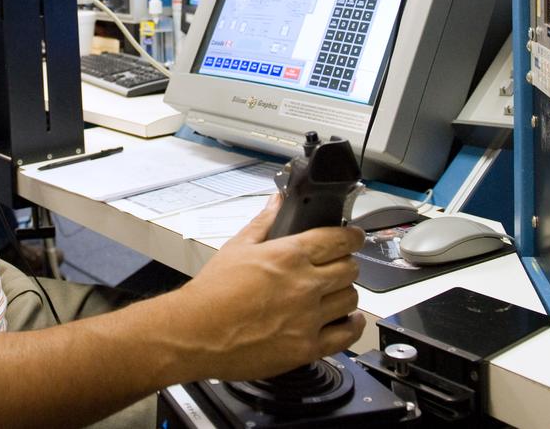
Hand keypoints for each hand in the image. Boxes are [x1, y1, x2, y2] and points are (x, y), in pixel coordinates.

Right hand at [170, 194, 365, 380]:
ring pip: (351, 299)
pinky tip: (348, 320)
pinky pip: (346, 335)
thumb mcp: (237, 247)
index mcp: (289, 255)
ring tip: (337, 293)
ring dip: (347, 293)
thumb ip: (263, 222)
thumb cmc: (211, 293)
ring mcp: (308, 318)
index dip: (352, 236)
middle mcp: (304, 285)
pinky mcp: (306, 347)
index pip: (338, 239)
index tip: (354, 237)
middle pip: (350, 269)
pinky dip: (353, 326)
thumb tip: (276, 202)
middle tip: (339, 266)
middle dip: (347, 264)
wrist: (195, 333)